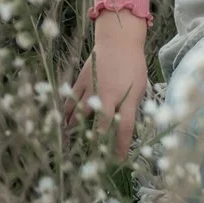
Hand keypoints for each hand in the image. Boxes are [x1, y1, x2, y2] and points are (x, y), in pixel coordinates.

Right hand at [69, 11, 151, 156]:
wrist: (118, 40)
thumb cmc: (133, 64)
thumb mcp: (139, 87)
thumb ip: (130, 108)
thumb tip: (122, 129)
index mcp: (126, 98)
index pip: (124, 128)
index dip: (120, 148)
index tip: (117, 162)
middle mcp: (107, 96)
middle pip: (99, 126)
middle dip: (96, 145)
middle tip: (91, 159)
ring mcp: (91, 89)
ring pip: (80, 117)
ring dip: (76, 133)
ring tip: (72, 146)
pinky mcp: (79, 82)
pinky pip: (70, 103)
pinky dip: (66, 115)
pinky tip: (64, 125)